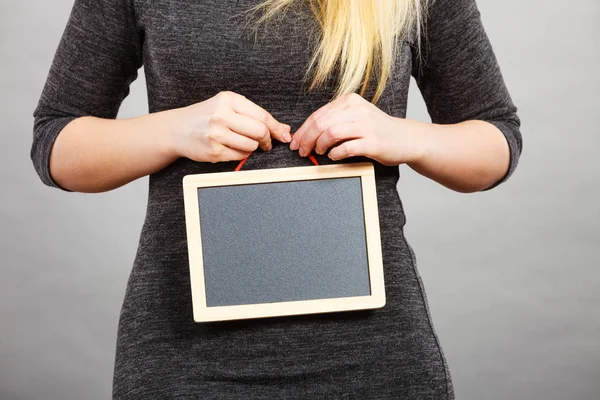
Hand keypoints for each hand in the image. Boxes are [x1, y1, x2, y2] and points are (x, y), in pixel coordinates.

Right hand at [168, 91, 291, 162]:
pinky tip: (233, 148)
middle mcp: (222, 115)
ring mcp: (217, 134)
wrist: (177, 129)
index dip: (277, 127)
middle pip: (260, 131)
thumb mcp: (228, 107)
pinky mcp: (214, 151)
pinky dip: (242, 154)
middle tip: (267, 143)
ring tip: (244, 143)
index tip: (284, 134)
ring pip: (251, 146)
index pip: (261, 115)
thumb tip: (284, 129)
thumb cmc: (206, 116)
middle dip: (268, 139)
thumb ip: (255, 115)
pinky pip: (240, 156)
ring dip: (253, 148)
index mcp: (228, 100)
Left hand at [289, 93, 421, 165]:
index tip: (295, 142)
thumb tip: (306, 134)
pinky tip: (333, 156)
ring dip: (320, 145)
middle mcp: (357, 110)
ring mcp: (366, 125)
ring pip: (331, 133)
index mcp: (349, 101)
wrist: (405, 138)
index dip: (303, 130)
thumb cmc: (376, 130)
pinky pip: (346, 148)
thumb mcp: (354, 117)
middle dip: (307, 139)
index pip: (318, 115)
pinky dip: (335, 153)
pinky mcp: (373, 142)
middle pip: (321, 123)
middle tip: (302, 151)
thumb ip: (334, 121)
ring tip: (319, 152)